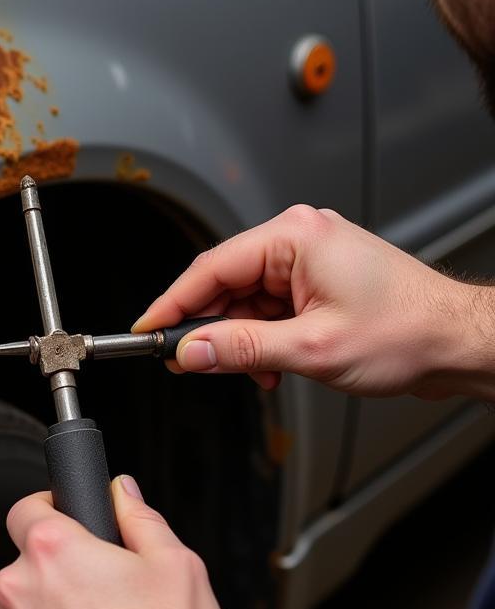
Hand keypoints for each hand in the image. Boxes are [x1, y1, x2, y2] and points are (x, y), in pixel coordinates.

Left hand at [0, 476, 228, 608]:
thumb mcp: (175, 564)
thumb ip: (139, 518)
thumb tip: (121, 492)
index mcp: (53, 550)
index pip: (25, 510)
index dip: (44, 512)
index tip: (59, 522)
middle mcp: (18, 591)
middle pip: (25, 571)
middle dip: (54, 581)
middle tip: (98, 604)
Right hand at [132, 205, 494, 399]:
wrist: (460, 343)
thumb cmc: (409, 332)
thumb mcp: (312, 349)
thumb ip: (242, 349)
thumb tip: (192, 351)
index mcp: (295, 237)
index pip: (212, 268)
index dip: (173, 303)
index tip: (147, 328)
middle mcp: (300, 239)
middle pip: (226, 283)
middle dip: (208, 326)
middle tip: (185, 360)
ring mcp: (310, 260)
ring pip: (247, 299)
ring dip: (240, 338)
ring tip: (249, 371)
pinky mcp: (318, 281)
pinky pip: (270, 306)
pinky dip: (262, 337)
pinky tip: (268, 364)